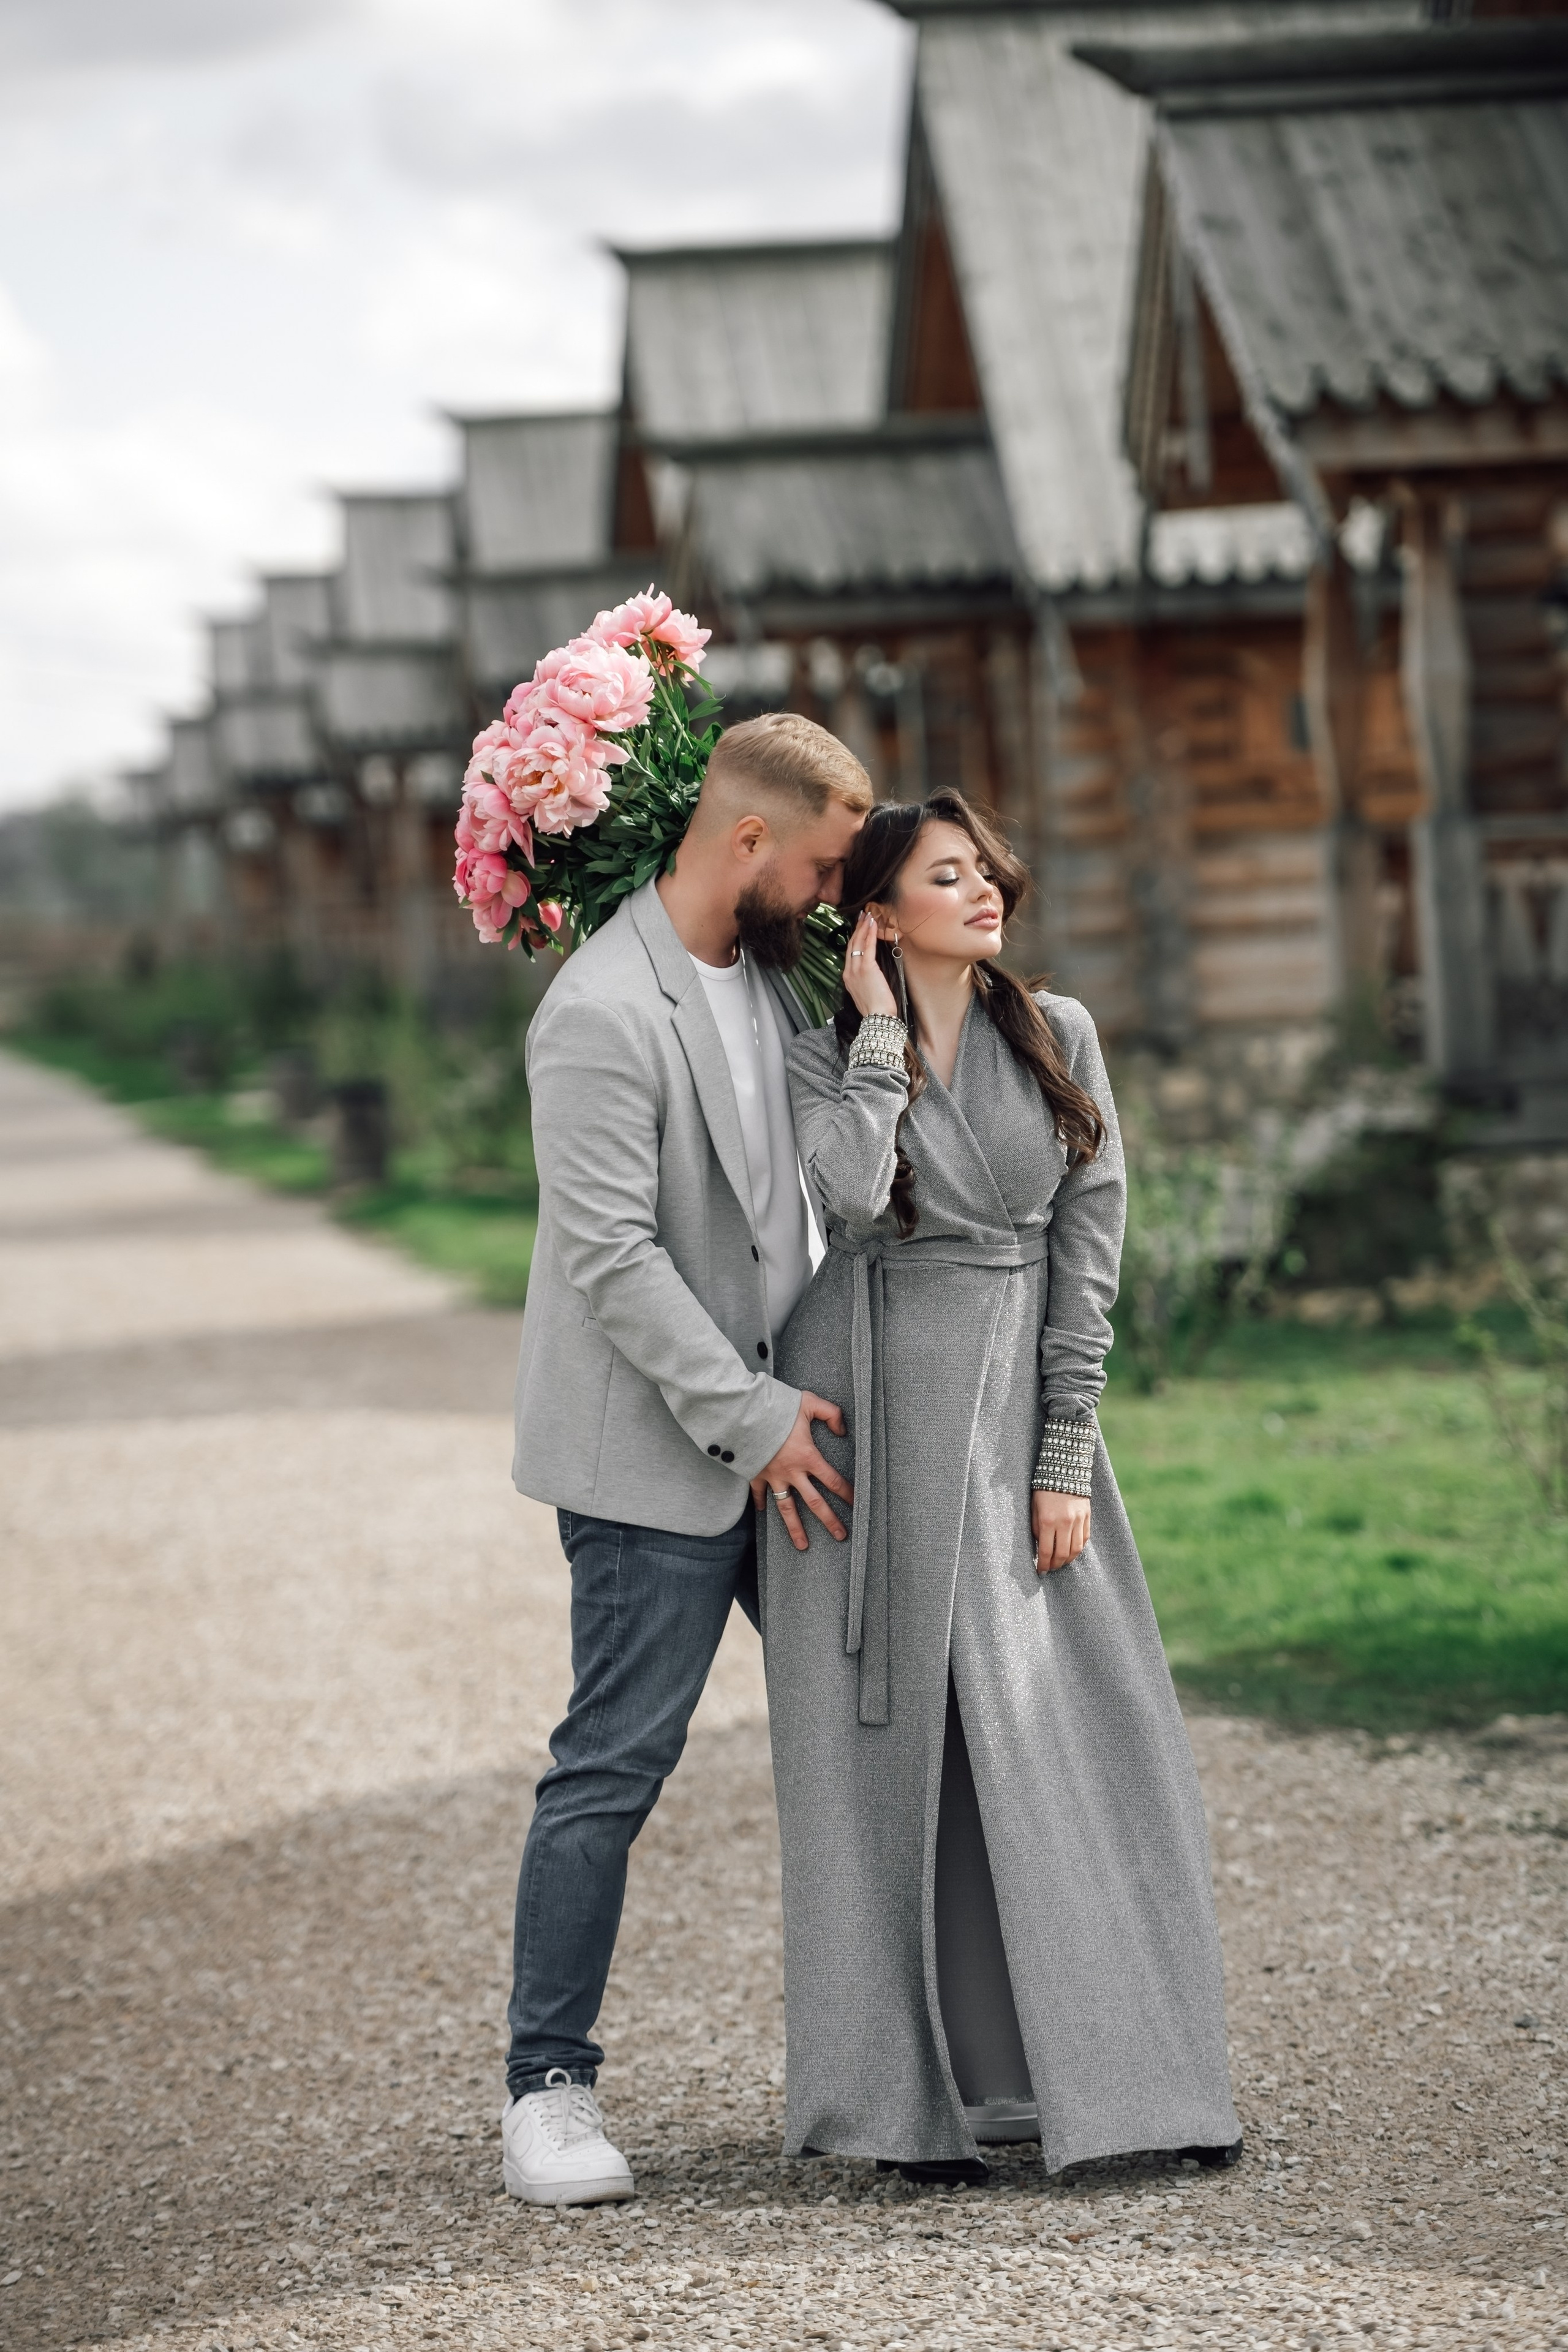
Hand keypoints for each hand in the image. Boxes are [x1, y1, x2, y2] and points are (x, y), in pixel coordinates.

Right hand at [751, 1391, 853, 1550]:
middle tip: (840, 1536)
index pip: (833, 1480)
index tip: (857, 1504)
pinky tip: (764, 1513)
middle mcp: (792, 1472)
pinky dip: (760, 1503)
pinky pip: (758, 1494)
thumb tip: (843, 1430)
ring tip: (803, 1546)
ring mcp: (772, 1476)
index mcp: (808, 1456)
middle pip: (814, 1502)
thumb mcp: (809, 1403)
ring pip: (786, 1508)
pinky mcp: (755, 1474)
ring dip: (795, 1528)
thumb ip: (831, 1413)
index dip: (846, 1493)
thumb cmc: (777, 1407)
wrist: (744, 1414)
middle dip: (829, 1520)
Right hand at [842, 909, 899, 1022]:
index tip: (858, 928)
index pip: (850, 953)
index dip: (854, 939)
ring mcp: (856, 969)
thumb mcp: (866, 993)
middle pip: (852, 945)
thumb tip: (872, 973)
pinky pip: (868, 946)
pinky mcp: (867, 968)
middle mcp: (849, 972)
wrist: (877, 1017)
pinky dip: (870, 933)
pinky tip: (873, 924)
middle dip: (857, 928)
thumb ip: (865, 981)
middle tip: (862, 916)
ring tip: (868, 915)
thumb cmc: (876, 1009)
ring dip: (863, 927)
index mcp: (848, 978)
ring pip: (858, 943)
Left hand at [1033, 1488, 1089, 1573]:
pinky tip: (1072, 1551)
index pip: (1046, 1551)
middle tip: (1050, 1569)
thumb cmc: (1043, 1490)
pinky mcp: (1087, 1517)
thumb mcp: (1034, 1509)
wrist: (1064, 1471)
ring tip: (1061, 1563)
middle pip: (1062, 1554)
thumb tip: (1041, 1548)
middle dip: (1055, 1565)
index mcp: (1048, 1520)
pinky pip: (1084, 1539)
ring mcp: (1078, 1520)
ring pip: (1076, 1549)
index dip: (1043, 1565)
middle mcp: (1064, 1522)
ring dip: (1068, 1560)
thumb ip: (1037, 1529)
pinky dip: (1078, 1548)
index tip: (1040, 1571)